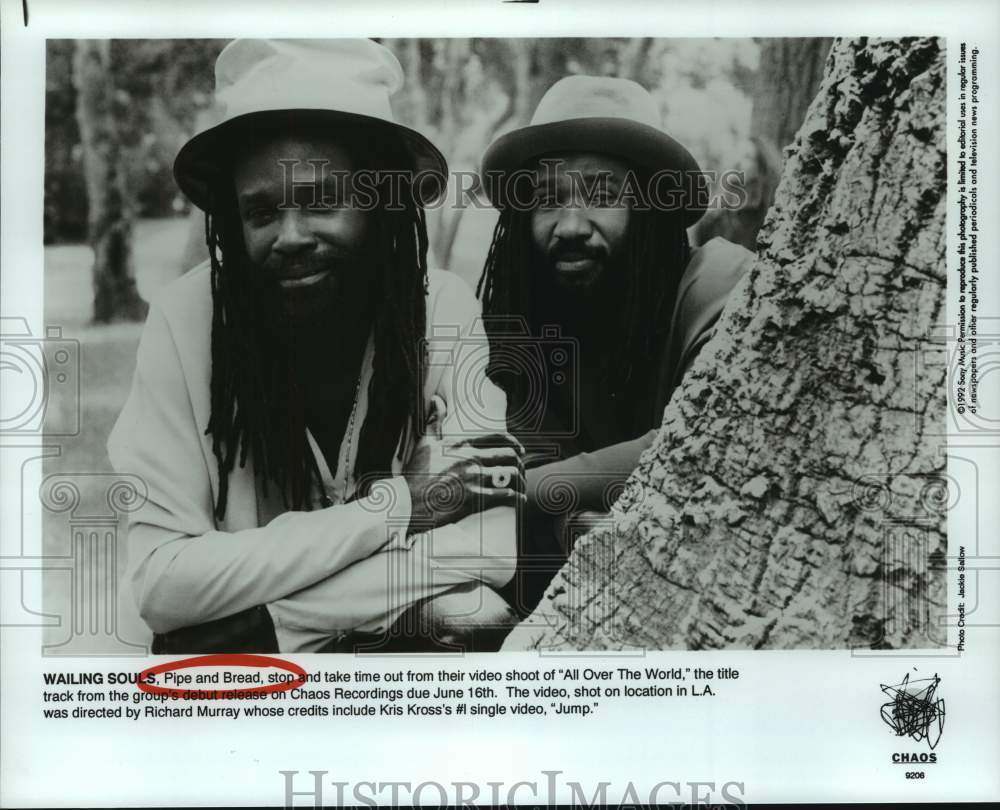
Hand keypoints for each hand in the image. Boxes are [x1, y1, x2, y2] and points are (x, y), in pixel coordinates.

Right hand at [403, 432, 525, 534]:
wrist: (407, 500)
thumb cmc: (416, 473)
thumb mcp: (424, 443)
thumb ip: (435, 421)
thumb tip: (437, 400)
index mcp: (461, 444)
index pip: (497, 437)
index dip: (513, 442)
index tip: (519, 449)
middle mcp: (471, 458)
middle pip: (508, 455)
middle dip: (519, 462)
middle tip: (521, 469)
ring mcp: (474, 478)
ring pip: (510, 474)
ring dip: (520, 480)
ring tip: (521, 486)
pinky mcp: (474, 498)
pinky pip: (504, 494)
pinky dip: (516, 497)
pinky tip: (519, 499)